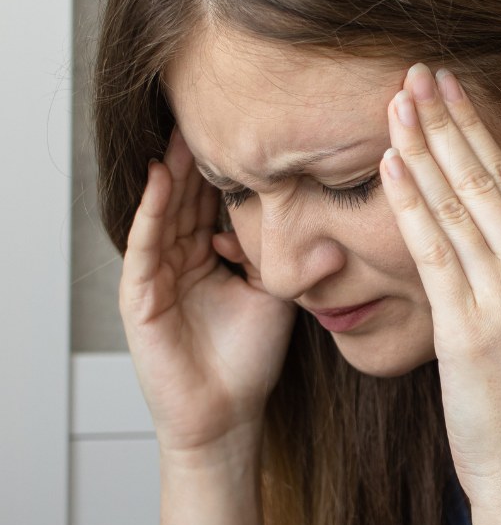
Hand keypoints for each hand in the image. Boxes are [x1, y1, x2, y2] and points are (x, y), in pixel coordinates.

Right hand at [119, 130, 296, 458]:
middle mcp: (180, 258)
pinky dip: (150, 211)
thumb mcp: (278, 294)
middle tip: (212, 112)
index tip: (251, 129)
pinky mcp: (139, 296)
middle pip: (187, 197)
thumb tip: (337, 231)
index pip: (216, 202)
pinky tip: (160, 179)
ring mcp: (156, 275)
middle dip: (199, 158)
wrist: (226, 412)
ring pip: (164, 211)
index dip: (230, 168)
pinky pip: (144, 244)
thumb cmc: (250, 357)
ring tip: (185, 131)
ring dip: (174, 172)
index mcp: (210, 256)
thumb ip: (293, 259)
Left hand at [378, 64, 500, 510]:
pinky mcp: (475, 328)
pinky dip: (410, 203)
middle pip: (490, 180)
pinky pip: (436, 251)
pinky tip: (391, 166)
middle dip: (452, 121)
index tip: (454, 96)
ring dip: (424, 147)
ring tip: (398, 103)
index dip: (480, 134)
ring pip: (461, 205)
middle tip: (422, 74)